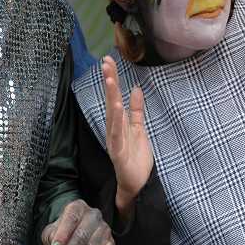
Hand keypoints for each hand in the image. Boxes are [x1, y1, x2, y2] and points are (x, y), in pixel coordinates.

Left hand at [41, 199, 114, 244]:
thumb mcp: (51, 232)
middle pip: (81, 235)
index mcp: (78, 207)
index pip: (71, 218)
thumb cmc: (61, 233)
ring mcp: (105, 229)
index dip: (63, 234)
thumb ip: (51, 236)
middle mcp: (94, 215)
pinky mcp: (111, 244)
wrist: (74, 237)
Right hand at [102, 56, 153, 217]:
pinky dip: (116, 120)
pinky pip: (116, 134)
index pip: (114, 97)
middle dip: (109, 82)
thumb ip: (137, 110)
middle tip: (105, 62)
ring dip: (111, 97)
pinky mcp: (118, 151)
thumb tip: (136, 89)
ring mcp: (114, 140)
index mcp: (119, 123)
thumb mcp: (139, 129)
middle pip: (110, 101)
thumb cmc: (136, 157)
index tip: (108, 60)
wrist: (137, 184)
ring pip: (112, 115)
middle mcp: (114, 129)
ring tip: (110, 79)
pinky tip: (116, 107)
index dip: (112, 79)